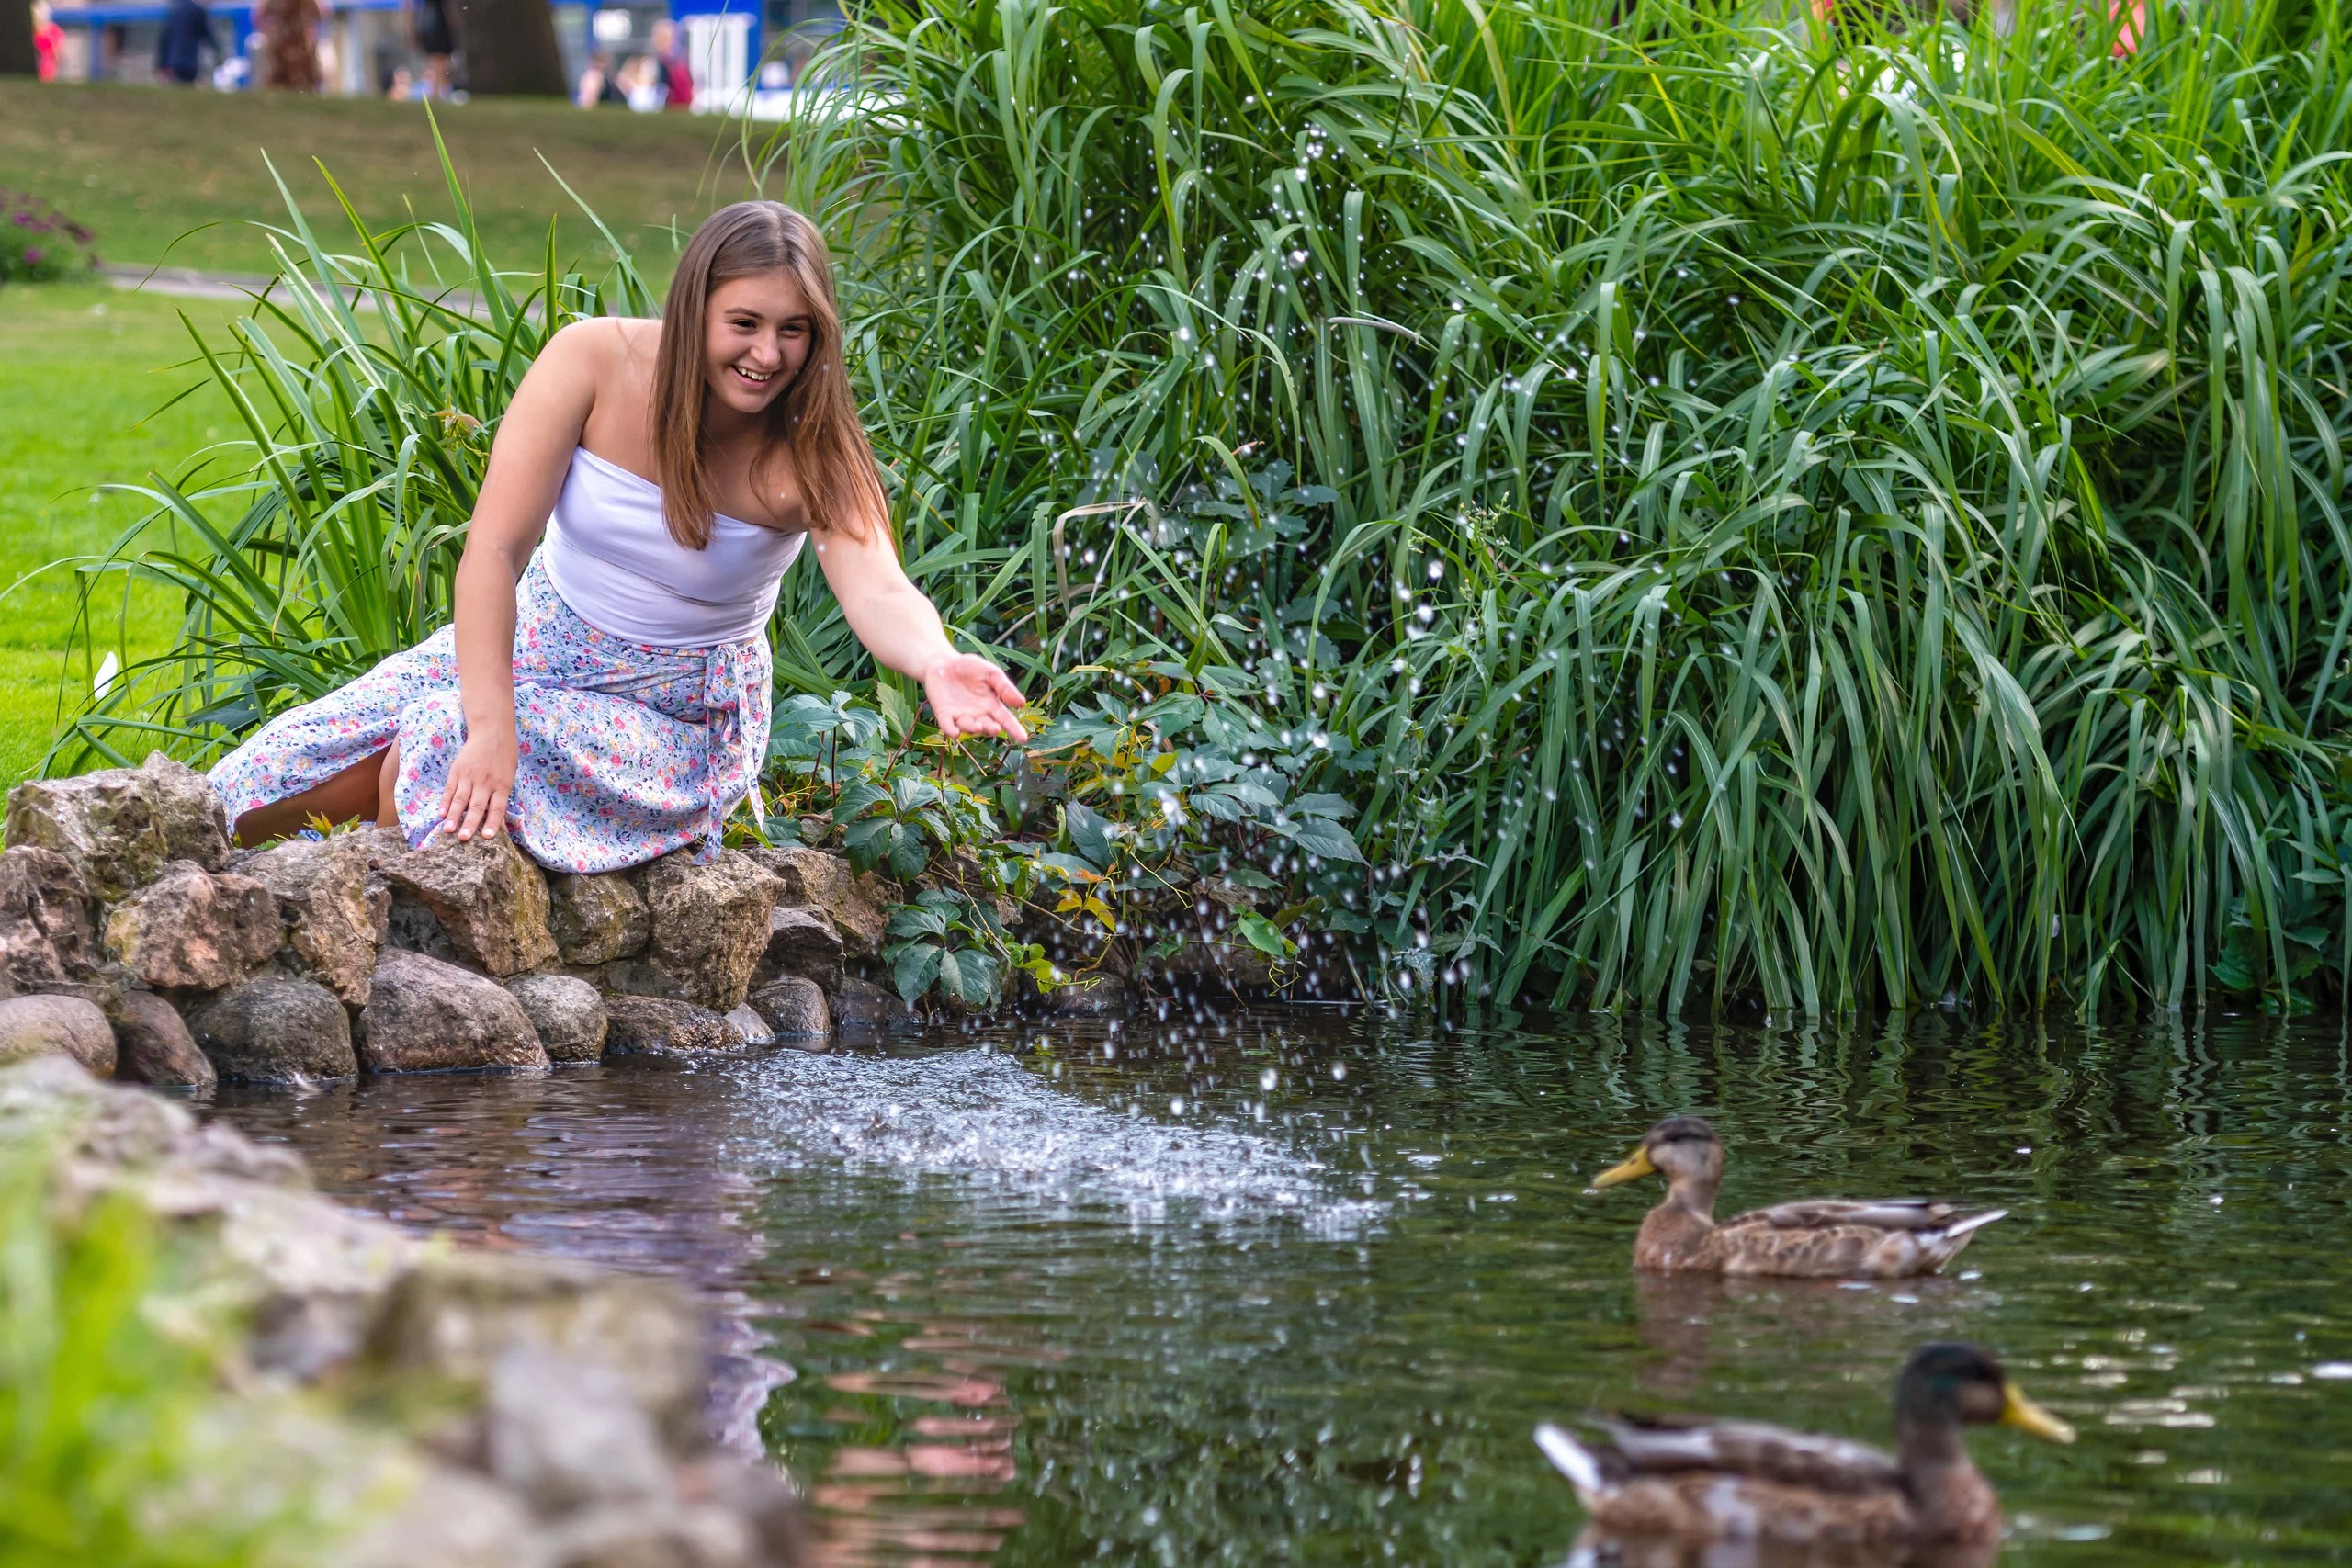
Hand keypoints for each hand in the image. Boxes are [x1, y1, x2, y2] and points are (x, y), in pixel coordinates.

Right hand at [437, 726, 516, 842]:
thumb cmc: (504, 757)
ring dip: (454, 816)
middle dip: (469, 823)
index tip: (486, 837)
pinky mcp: (457, 771)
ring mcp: (469, 776)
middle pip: (477, 806)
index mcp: (502, 785)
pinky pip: (450, 789)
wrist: (492, 732)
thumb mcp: (509, 776)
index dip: (491, 823)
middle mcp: (485, 782)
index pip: (496, 808)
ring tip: (448, 830)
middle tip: (463, 838)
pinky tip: (442, 813)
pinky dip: (445, 802)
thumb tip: (495, 819)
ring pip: (461, 799)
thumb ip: (501, 795)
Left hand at [921, 654, 1029, 743]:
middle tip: (995, 728)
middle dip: (991, 729)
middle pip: (987, 726)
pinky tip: (955, 733)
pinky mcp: (944, 714)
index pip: (1006, 720)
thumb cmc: (970, 668)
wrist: (944, 663)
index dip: (1014, 729)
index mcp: (992, 705)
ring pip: (968, 727)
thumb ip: (1005, 688)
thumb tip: (1022, 703)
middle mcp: (978, 715)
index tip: (1023, 739)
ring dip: (973, 728)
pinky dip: (951, 730)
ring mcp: (960, 716)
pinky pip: (948, 725)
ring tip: (978, 726)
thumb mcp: (991, 673)